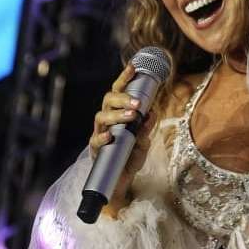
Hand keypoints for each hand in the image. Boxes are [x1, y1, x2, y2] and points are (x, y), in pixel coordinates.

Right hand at [90, 64, 158, 212]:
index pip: (119, 92)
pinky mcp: (96, 150)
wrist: (121, 182)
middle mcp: (106, 121)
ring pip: (101, 117)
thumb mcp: (144, 142)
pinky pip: (96, 141)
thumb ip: (147, 128)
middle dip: (122, 98)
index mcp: (117, 114)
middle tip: (138, 102)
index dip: (124, 78)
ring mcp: (99, 134)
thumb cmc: (131, 157)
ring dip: (117, 114)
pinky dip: (103, 138)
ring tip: (132, 116)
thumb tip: (152, 113)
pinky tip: (111, 136)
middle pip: (108, 101)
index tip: (133, 66)